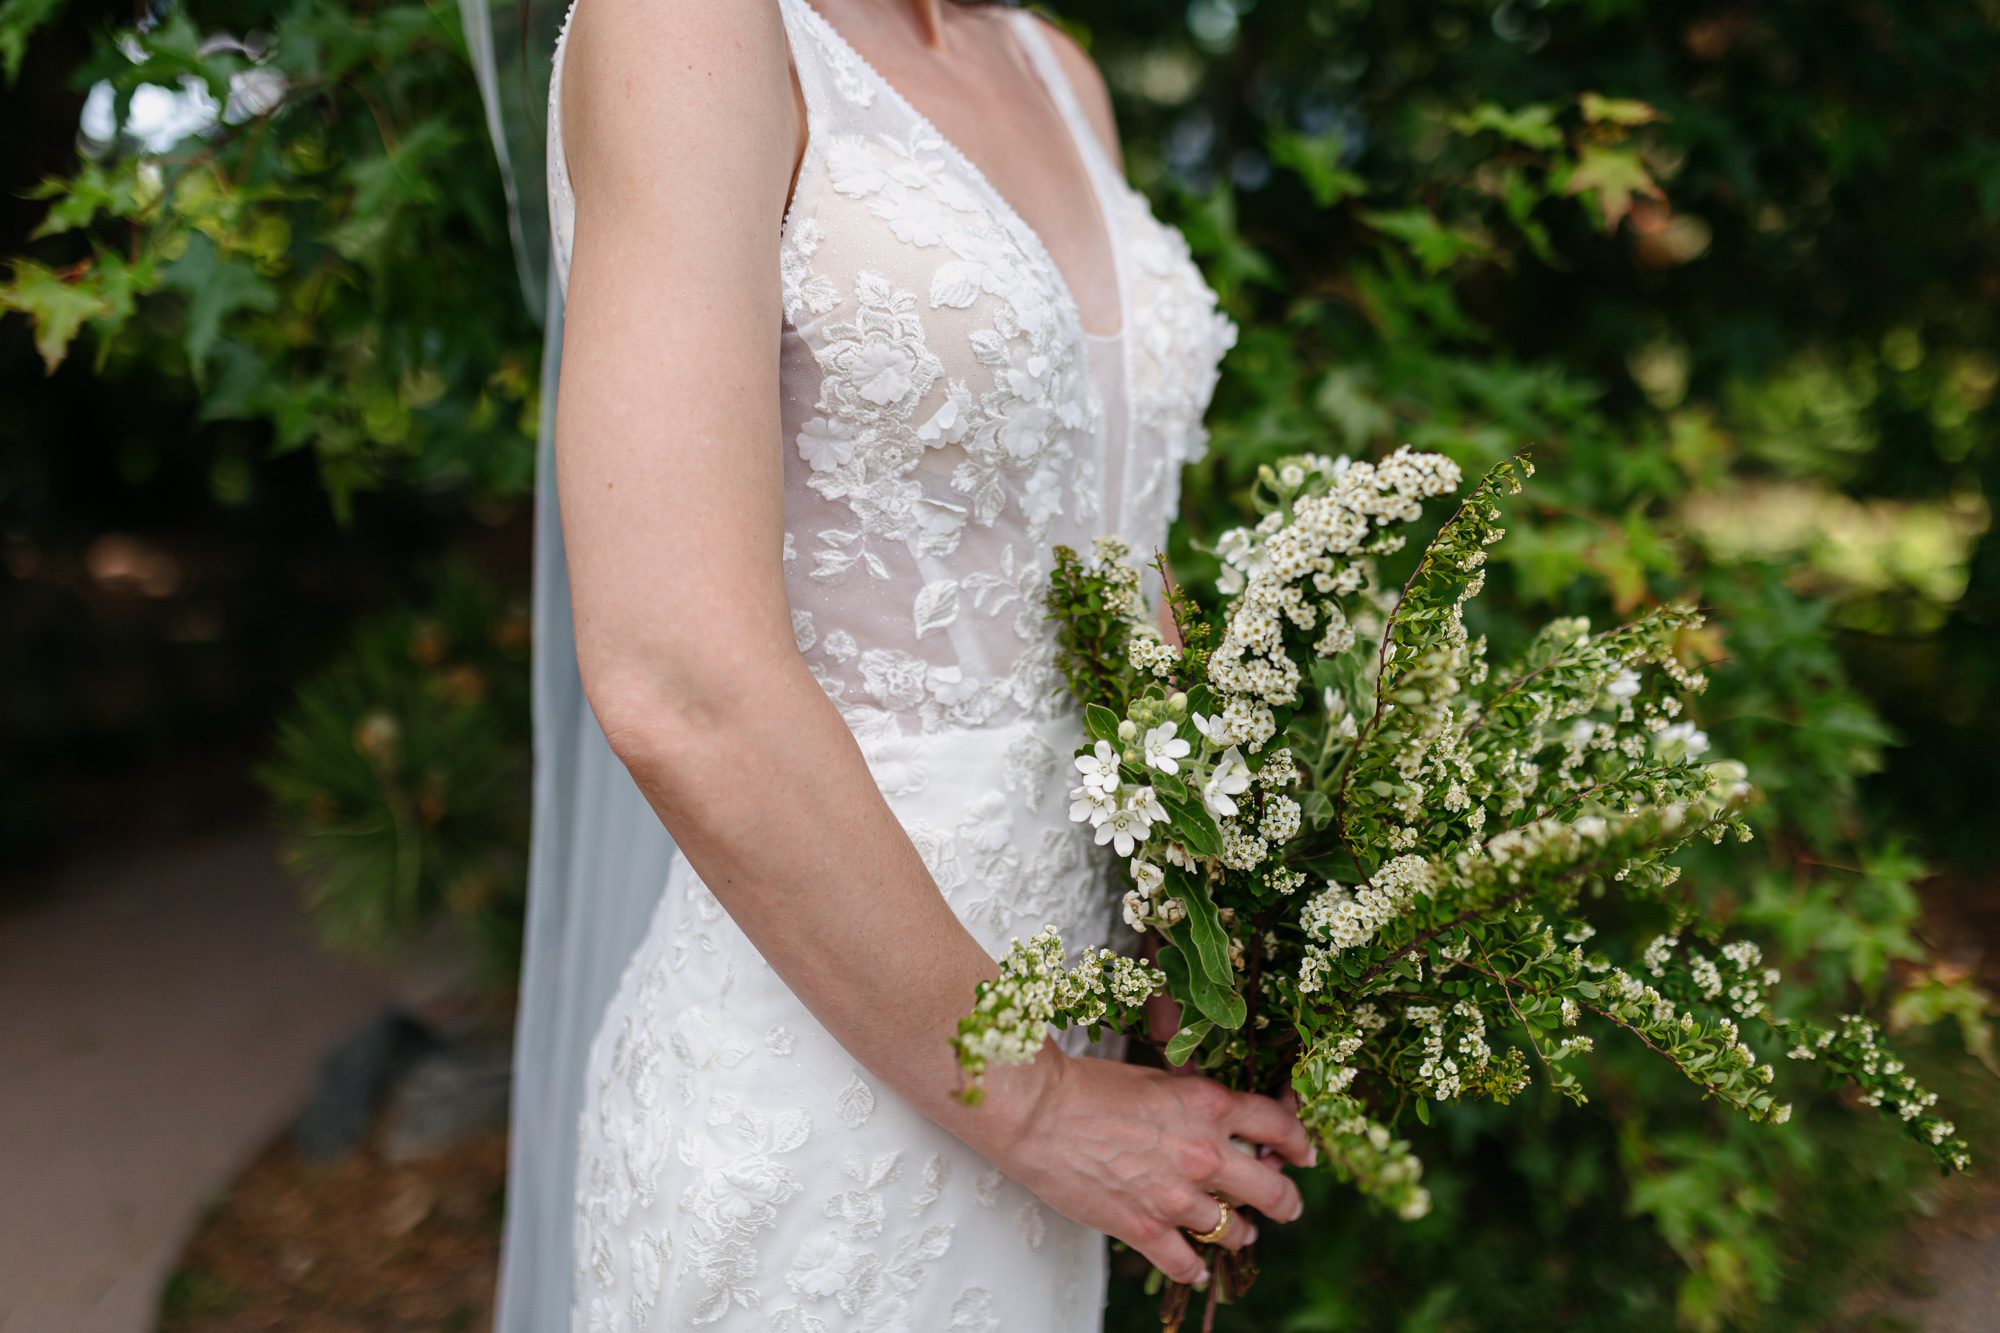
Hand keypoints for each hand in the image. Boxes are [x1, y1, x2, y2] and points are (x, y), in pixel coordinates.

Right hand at [974, 1050, 1314, 1283]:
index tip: (1304, 1155)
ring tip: (1238, 1233)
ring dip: (1239, 1232)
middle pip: (1272, 1189)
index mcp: (1208, 1105)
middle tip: (1287, 1206)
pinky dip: (1196, 1269)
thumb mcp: (1155, 1078)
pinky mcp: (1144, 1228)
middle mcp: (1203, 1153)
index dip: (1299, 1142)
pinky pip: (1186, 1263)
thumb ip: (1192, 1100)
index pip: (1277, 1125)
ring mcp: (1176, 1196)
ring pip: (1233, 1230)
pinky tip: (1198, 1268)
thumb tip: (1216, 1114)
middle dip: (1286, 1201)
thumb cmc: (1085, 1085)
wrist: (1037, 1112)